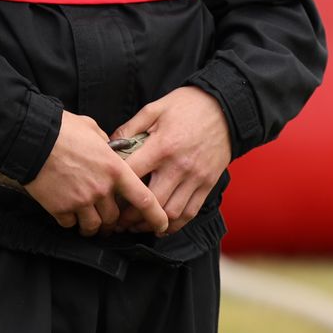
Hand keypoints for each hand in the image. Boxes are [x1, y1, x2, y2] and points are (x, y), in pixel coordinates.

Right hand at [26, 111, 166, 237]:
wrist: (33, 139)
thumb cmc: (63, 130)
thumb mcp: (93, 130)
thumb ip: (106, 145)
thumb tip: (109, 148)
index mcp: (115, 169)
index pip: (143, 198)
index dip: (156, 216)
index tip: (161, 225)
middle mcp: (101, 189)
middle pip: (114, 216)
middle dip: (112, 219)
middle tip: (108, 219)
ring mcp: (81, 201)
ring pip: (93, 226)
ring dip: (92, 226)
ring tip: (86, 222)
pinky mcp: (60, 208)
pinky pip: (70, 224)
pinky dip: (69, 221)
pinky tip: (66, 211)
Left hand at [113, 87, 231, 235]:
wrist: (225, 108)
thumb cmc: (187, 106)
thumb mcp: (155, 108)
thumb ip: (131, 128)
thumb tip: (110, 145)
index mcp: (162, 146)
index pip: (133, 174)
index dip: (116, 187)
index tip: (107, 194)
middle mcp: (179, 166)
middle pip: (152, 201)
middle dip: (131, 216)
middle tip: (118, 220)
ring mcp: (195, 177)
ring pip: (171, 212)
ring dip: (152, 224)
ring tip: (137, 225)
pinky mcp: (208, 184)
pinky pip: (191, 212)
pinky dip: (175, 224)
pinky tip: (162, 226)